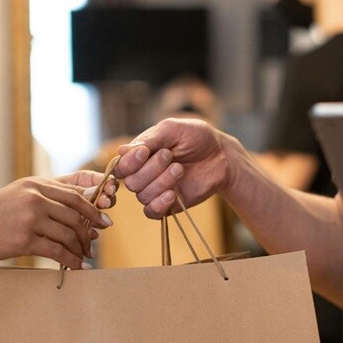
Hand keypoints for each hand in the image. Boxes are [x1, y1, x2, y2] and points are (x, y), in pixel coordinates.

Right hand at [0, 172, 116, 268]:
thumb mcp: (16, 196)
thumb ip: (43, 198)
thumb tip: (75, 212)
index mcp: (35, 184)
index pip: (75, 193)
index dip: (94, 207)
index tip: (105, 219)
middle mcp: (35, 197)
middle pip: (76, 213)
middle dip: (90, 229)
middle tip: (96, 241)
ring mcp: (30, 218)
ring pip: (69, 233)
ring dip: (81, 248)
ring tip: (84, 256)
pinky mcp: (24, 239)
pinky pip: (57, 251)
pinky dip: (71, 260)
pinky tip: (76, 267)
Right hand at [114, 118, 232, 218]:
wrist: (221, 155)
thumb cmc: (196, 137)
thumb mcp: (172, 130)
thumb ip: (148, 139)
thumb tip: (121, 151)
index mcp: (140, 156)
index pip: (120, 167)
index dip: (129, 162)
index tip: (145, 152)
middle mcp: (144, 175)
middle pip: (131, 182)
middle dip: (151, 169)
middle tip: (170, 155)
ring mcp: (156, 191)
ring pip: (143, 196)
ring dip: (161, 182)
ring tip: (180, 169)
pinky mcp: (168, 205)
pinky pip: (152, 212)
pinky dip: (159, 204)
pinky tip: (172, 193)